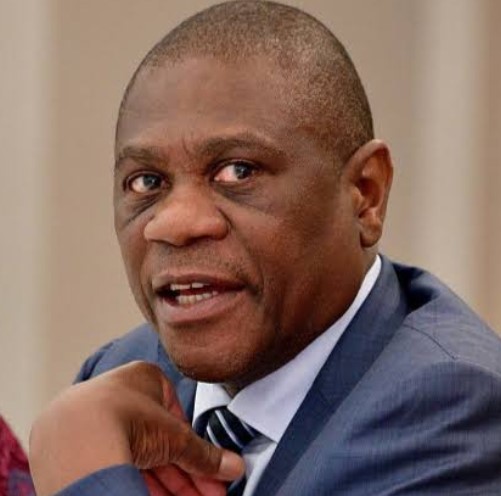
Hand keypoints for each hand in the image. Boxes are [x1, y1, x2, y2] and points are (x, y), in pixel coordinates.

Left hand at [29, 361, 243, 495]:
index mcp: (143, 378)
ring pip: (138, 459)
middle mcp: (117, 396)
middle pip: (160, 443)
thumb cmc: (124, 417)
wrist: (73, 435)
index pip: (178, 420)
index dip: (197, 453)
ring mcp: (94, 422)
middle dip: (186, 475)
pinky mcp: (76, 448)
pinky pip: (115, 468)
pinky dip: (138, 486)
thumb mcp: (176, 437)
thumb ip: (205, 454)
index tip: (211, 477)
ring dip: (167, 486)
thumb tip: (234, 466)